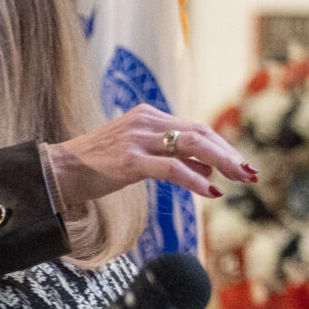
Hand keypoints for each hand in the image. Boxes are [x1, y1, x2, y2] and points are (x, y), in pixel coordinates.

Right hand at [45, 106, 255, 206]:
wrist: (58, 171)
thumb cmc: (95, 168)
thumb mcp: (136, 158)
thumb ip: (170, 158)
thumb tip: (206, 170)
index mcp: (149, 116)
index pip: (196, 127)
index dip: (223, 146)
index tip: (241, 164)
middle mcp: (147, 121)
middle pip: (201, 132)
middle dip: (229, 154)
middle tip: (251, 173)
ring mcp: (139, 138)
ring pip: (193, 145)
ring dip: (222, 163)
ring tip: (240, 180)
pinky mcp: (130, 159)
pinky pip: (171, 167)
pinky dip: (195, 179)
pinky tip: (210, 192)